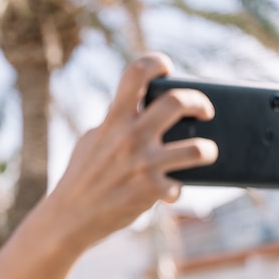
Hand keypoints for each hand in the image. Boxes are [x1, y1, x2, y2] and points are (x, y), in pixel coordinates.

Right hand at [46, 52, 217, 247]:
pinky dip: (175, 189)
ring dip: (207, 150)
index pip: (136, 73)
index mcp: (113, 119)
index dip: (156, 62)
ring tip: (204, 152)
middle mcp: (130, 137)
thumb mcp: (92, 140)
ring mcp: (143, 165)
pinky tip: (167, 192)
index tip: (167, 68)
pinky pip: (179, 186)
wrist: (70, 216)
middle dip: (200, 102)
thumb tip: (143, 111)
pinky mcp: (151, 192)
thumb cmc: (81, 175)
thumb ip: (115, 123)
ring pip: (197, 149)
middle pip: (178, 101)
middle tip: (204, 111)